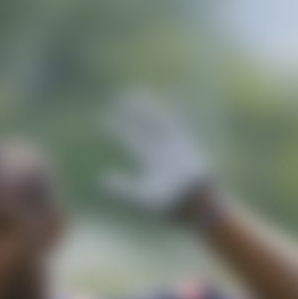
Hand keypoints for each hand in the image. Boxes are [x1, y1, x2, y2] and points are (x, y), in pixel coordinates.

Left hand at [103, 88, 212, 216]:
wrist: (197, 203)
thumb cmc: (170, 205)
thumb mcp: (141, 198)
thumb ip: (122, 189)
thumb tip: (100, 180)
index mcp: (150, 162)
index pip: (131, 140)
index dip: (118, 129)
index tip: (104, 118)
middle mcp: (162, 152)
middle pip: (144, 129)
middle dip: (130, 117)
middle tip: (117, 101)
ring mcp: (176, 147)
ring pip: (159, 122)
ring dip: (147, 108)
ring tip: (133, 93)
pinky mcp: (188, 144)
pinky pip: (180, 124)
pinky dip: (175, 112)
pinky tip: (169, 98)